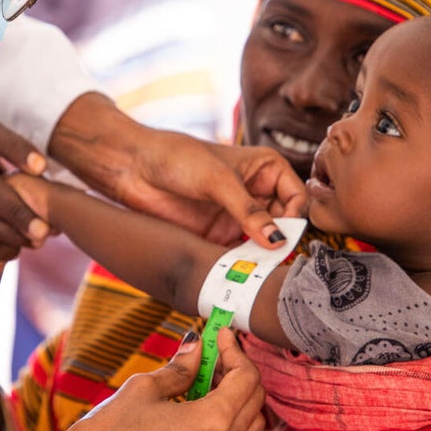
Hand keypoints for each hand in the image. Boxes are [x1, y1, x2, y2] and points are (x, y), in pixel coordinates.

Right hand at [0, 121, 51, 287]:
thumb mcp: (15, 189)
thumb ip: (32, 183)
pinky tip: (17, 251)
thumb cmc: (3, 210)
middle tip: (45, 228)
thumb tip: (70, 193)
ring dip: (10, 232)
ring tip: (38, 241)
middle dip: (16, 208)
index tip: (42, 168)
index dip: (14, 147)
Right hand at [35, 328, 264, 430]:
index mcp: (212, 423)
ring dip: (238, 394)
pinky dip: (228, 416)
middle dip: (239, 369)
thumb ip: (180, 367)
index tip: (220, 332)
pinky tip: (199, 399)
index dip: (235, 350)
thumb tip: (197, 345)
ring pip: (249, 422)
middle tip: (215, 349)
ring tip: (207, 374)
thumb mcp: (145, 388)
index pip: (246, 378)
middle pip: (255, 400)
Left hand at [48, 94, 305, 246]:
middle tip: (274, 258)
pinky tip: (238, 271)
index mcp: (265, 168)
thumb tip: (277, 239)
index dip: (294, 216)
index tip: (283, 233)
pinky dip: (241, 263)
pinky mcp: (217, 234)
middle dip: (280, 240)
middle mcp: (255, 193)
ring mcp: (237, 216)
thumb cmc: (177, 158)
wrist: (133, 167)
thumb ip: (248, 211)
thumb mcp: (217, 181)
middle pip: (283, 223)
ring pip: (263, 242)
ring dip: (262, 256)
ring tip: (257, 269)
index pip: (296, 196)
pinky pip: (239, 253)